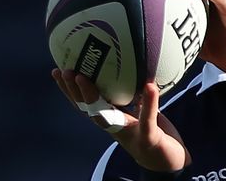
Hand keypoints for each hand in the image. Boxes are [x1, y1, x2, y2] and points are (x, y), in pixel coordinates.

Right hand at [51, 68, 190, 171]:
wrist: (168, 162)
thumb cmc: (153, 133)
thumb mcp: (141, 110)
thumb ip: (135, 93)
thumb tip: (131, 64)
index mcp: (112, 117)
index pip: (86, 103)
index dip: (70, 89)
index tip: (57, 71)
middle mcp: (115, 127)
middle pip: (88, 110)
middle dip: (74, 91)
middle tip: (65, 72)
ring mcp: (129, 134)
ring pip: (104, 116)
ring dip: (92, 97)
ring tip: (83, 78)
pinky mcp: (148, 138)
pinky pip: (147, 119)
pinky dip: (149, 102)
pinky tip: (150, 86)